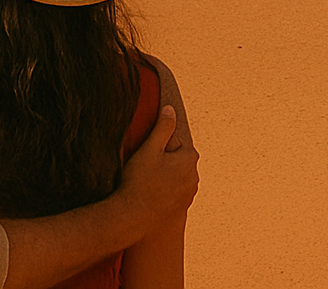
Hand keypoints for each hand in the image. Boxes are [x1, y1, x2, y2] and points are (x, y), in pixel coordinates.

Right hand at [116, 106, 198, 226]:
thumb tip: (171, 109)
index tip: (149, 155)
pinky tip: (148, 195)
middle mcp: (194, 178)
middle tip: (145, 168)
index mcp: (190, 160)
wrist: (133, 218)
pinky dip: (164, 191)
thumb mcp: (149, 149)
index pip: (179, 143)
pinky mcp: (181, 208)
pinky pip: (173, 192)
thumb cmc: (139, 181)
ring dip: (164, 176)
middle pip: (179, 160)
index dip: (161, 147)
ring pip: (176, 177)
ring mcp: (189, 195)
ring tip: (145, 182)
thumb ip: (162, 127)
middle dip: (164, 161)